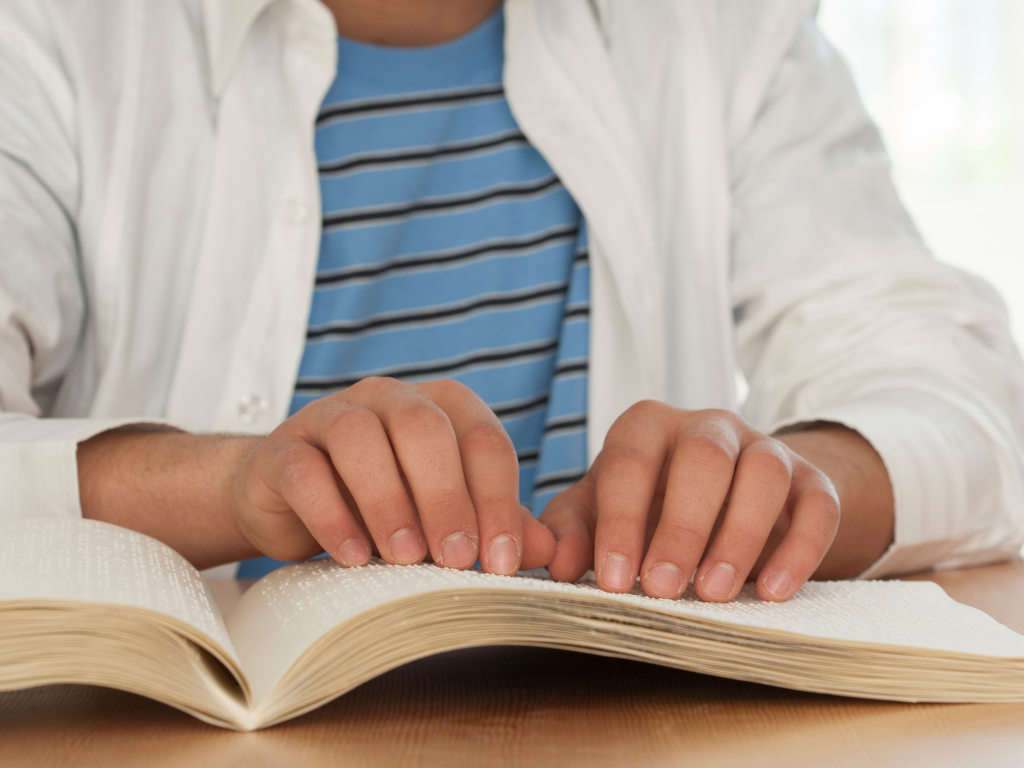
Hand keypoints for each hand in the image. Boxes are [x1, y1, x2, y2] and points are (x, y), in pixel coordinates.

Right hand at [231, 377, 554, 573]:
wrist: (290, 500)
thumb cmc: (383, 507)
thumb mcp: (444, 516)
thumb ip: (494, 525)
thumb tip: (548, 551)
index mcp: (441, 408)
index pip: (483, 440)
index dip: (497, 500)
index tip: (502, 562)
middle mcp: (390, 399)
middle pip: (424, 429)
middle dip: (446, 498)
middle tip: (457, 560)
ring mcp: (331, 415)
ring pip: (362, 439)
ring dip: (388, 502)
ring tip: (405, 558)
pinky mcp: (284, 448)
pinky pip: (305, 471)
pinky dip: (331, 515)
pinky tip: (353, 556)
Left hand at [540, 402, 892, 601]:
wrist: (718, 497)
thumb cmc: (643, 506)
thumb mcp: (598, 512)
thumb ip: (571, 531)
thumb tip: (555, 563)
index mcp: (647, 426)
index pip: (630, 461)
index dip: (621, 521)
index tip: (616, 580)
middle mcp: (707, 426)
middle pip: (703, 459)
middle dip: (683, 527)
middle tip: (664, 589)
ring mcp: (763, 448)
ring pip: (764, 474)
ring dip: (740, 536)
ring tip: (714, 593)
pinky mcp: (810, 480)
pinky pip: (818, 505)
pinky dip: (801, 548)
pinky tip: (774, 590)